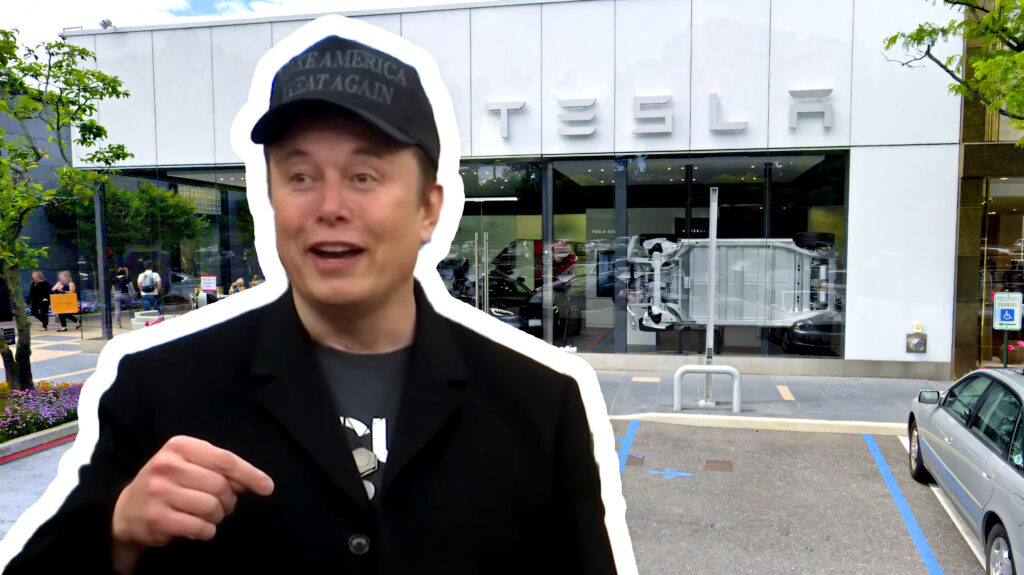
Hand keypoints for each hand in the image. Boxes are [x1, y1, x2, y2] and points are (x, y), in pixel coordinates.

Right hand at [111, 436, 273, 573]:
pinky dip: (206, 531)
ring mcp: (159, 492)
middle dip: (229, 501)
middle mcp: (167, 465)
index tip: (267, 487)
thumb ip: (221, 469)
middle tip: (224, 506)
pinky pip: (200, 528)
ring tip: (208, 516)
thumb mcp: (191, 465)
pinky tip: (198, 528)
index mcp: (179, 446)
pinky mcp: (156, 518)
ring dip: (218, 517)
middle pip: (220, 486)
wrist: (127, 510)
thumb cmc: (169, 483)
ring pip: (212, 508)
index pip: (225, 460)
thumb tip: (258, 482)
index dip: (250, 475)